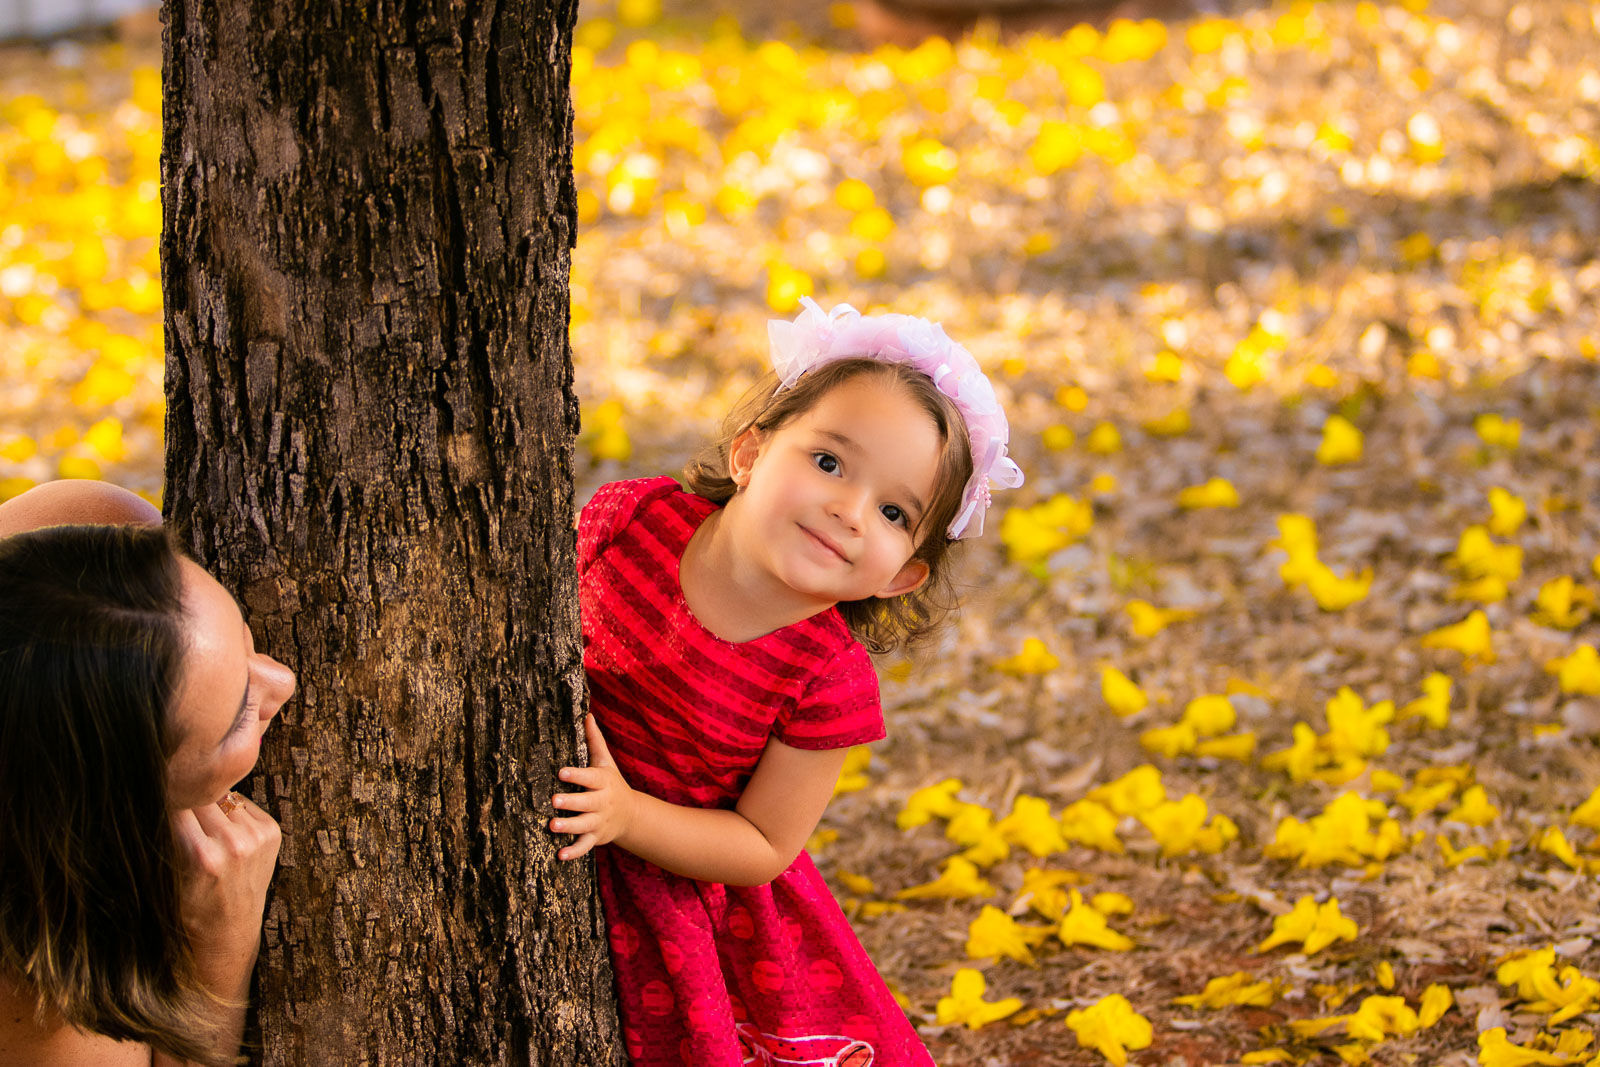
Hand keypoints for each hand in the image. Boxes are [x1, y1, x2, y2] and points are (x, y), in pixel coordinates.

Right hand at [171, 791, 280, 967]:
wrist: (229, 930)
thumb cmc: (189, 906)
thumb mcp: (166, 877)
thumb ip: (165, 837)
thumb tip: (163, 792)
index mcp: (200, 856)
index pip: (176, 804)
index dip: (166, 799)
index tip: (158, 797)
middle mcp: (232, 843)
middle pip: (201, 796)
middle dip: (188, 799)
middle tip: (180, 810)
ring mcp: (256, 837)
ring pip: (222, 797)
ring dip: (210, 805)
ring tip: (204, 828)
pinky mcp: (272, 831)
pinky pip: (242, 804)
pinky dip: (230, 812)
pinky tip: (224, 833)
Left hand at [550, 714, 635, 860]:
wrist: (631, 814)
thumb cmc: (611, 783)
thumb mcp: (606, 762)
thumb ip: (594, 740)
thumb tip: (586, 714)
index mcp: (602, 782)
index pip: (590, 777)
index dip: (576, 775)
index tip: (561, 772)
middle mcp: (602, 802)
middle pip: (587, 803)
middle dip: (571, 802)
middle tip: (554, 800)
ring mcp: (599, 821)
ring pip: (584, 826)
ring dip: (569, 827)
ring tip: (552, 826)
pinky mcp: (596, 838)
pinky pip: (585, 847)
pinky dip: (573, 853)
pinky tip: (560, 855)